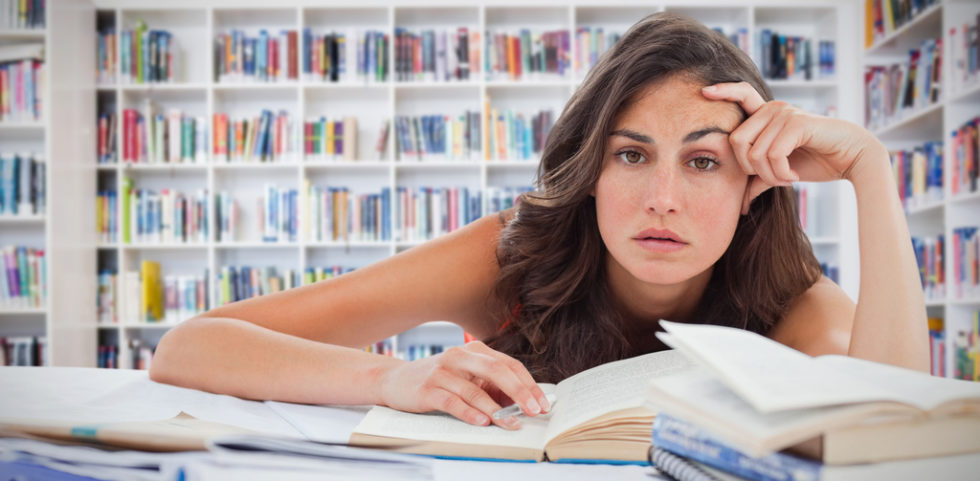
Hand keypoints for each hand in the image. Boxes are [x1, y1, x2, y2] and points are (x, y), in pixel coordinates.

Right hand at [377, 340, 549, 429]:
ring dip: (496, 409)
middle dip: (519, 392)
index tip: (542, 404)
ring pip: (475, 390)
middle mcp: (459, 356)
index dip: (528, 384)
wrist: (395, 381)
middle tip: (533, 411)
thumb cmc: (438, 381)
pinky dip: (469, 413)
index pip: (509, 364)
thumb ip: (491, 386)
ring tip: (511, 423)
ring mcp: (442, 371)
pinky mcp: (427, 389)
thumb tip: (523, 404)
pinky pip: (452, 401)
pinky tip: (482, 422)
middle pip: (496, 371)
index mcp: (475, 350)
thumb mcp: (467, 378)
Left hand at [701, 82, 884, 213]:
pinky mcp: (796, 123)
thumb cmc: (817, 162)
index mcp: (767, 114)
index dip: (723, 91)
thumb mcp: (780, 172)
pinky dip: (780, 173)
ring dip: (769, 175)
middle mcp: (773, 109)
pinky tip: (794, 176)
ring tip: (787, 178)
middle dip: (750, 169)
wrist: (852, 158)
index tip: (704, 92)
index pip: (741, 94)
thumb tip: (739, 205)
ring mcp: (784, 114)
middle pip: (736, 141)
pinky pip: (772, 155)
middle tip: (773, 179)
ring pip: (754, 153)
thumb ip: (759, 180)